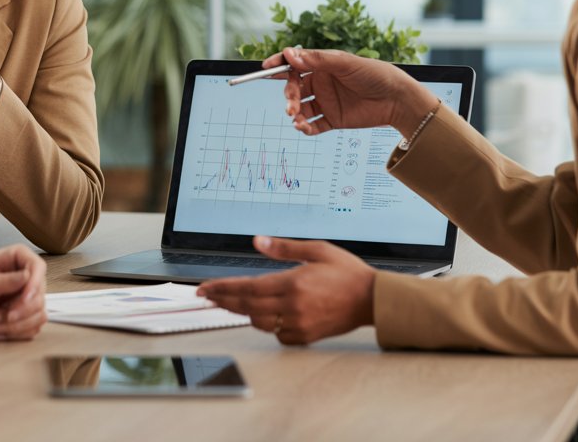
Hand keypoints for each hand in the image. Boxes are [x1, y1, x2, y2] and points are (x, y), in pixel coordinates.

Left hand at [0, 245, 46, 339]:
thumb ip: (2, 281)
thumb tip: (27, 276)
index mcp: (11, 261)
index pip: (37, 266)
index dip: (36, 282)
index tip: (24, 298)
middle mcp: (22, 278)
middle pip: (40, 294)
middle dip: (19, 311)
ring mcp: (23, 299)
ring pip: (38, 314)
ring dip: (14, 325)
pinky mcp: (23, 317)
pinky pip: (33, 328)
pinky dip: (15, 333)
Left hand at [197, 236, 375, 344]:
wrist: (372, 299)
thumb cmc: (347, 273)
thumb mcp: (316, 250)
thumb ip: (283, 248)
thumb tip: (257, 241)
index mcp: (292, 283)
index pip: (247, 287)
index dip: (222, 288)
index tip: (206, 288)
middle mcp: (292, 306)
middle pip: (247, 306)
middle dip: (223, 300)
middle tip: (206, 296)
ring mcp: (299, 324)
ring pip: (259, 322)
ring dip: (242, 312)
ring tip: (229, 302)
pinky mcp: (306, 336)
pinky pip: (277, 334)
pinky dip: (267, 325)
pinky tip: (263, 315)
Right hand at [267, 47, 436, 136]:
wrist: (397, 99)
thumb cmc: (374, 74)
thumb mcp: (345, 63)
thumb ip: (317, 60)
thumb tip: (289, 55)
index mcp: (321, 65)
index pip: (294, 63)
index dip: (278, 65)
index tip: (265, 68)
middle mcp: (321, 82)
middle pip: (293, 88)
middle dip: (288, 95)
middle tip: (290, 105)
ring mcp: (325, 101)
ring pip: (300, 108)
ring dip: (294, 113)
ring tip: (296, 119)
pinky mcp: (332, 119)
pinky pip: (312, 125)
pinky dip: (305, 128)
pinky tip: (304, 128)